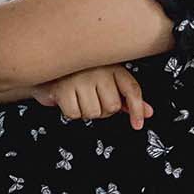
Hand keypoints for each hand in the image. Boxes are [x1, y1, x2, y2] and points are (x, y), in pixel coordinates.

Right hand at [34, 64, 152, 128]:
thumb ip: (127, 99)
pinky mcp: (63, 88)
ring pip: (94, 113)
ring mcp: (81, 78)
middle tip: (91, 99)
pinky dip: (71, 112)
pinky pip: (75, 114)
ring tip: (78, 97)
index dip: (137, 110)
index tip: (138, 125)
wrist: (45, 69)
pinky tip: (67, 99)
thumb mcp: (107, 84)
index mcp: (113, 68)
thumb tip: (148, 113)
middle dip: (102, 110)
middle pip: (111, 107)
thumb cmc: (79, 77)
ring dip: (85, 111)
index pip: (132, 90)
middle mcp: (99, 71)